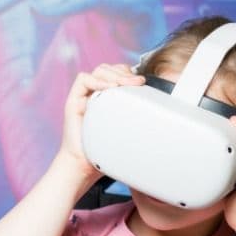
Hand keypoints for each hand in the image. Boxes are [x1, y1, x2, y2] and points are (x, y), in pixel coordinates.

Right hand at [57, 64, 143, 182]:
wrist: (84, 166)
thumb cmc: (104, 152)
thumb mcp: (126, 132)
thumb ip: (136, 121)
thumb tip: (161, 120)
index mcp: (106, 97)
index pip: (117, 73)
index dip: (128, 73)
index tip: (142, 82)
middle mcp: (94, 94)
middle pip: (109, 69)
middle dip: (124, 72)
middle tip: (138, 82)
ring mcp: (84, 96)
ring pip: (99, 71)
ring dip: (114, 74)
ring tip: (125, 84)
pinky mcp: (73, 100)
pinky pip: (83, 79)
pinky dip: (97, 81)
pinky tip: (109, 89)